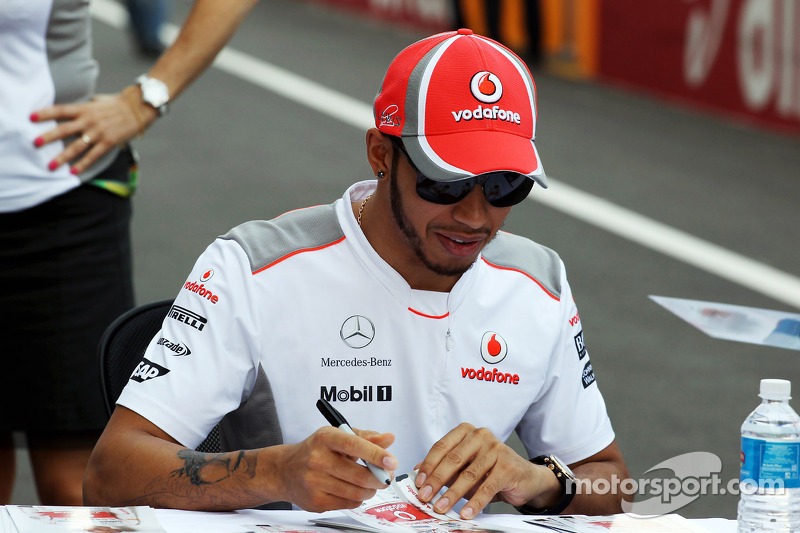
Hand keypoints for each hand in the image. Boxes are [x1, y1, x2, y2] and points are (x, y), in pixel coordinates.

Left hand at [30, 89, 154, 173]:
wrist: (138, 108)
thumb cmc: (117, 104)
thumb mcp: (98, 101)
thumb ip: (85, 106)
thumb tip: (74, 110)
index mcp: (85, 108)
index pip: (61, 110)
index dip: (45, 113)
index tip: (31, 118)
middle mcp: (89, 120)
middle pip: (64, 129)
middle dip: (49, 137)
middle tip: (35, 143)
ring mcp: (98, 132)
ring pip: (76, 146)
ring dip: (62, 156)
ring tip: (50, 165)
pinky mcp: (109, 142)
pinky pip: (93, 155)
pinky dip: (82, 164)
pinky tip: (73, 171)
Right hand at [271, 426, 396, 511]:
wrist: (285, 471)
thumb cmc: (317, 451)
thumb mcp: (338, 436)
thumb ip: (366, 437)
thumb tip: (389, 438)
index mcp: (325, 438)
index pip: (354, 445)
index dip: (376, 454)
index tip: (392, 461)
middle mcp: (317, 459)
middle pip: (359, 475)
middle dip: (379, 478)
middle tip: (386, 476)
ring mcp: (314, 482)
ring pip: (357, 492)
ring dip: (370, 490)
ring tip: (370, 483)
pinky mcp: (315, 502)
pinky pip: (349, 504)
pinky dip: (357, 498)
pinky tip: (352, 490)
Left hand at [414, 423, 558, 518]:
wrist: (524, 477)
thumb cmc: (490, 470)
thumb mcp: (464, 466)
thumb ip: (443, 467)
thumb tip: (418, 472)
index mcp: (466, 432)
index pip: (441, 447)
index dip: (428, 466)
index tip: (419, 483)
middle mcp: (480, 436)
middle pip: (453, 459)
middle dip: (436, 481)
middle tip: (425, 497)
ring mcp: (495, 449)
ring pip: (468, 475)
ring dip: (452, 494)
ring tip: (441, 508)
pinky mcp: (507, 466)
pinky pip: (487, 488)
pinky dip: (474, 503)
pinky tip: (465, 513)